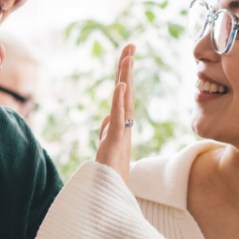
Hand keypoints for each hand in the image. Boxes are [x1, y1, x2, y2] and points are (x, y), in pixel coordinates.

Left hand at [95, 43, 134, 181]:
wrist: (112, 193)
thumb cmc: (111, 172)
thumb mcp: (107, 146)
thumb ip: (108, 130)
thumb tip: (108, 117)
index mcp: (121, 124)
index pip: (122, 94)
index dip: (124, 74)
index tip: (127, 54)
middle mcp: (124, 125)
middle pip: (125, 90)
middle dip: (127, 67)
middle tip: (130, 45)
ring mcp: (121, 132)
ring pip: (124, 99)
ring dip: (126, 77)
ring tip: (128, 56)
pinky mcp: (115, 141)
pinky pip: (118, 116)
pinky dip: (119, 100)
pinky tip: (121, 84)